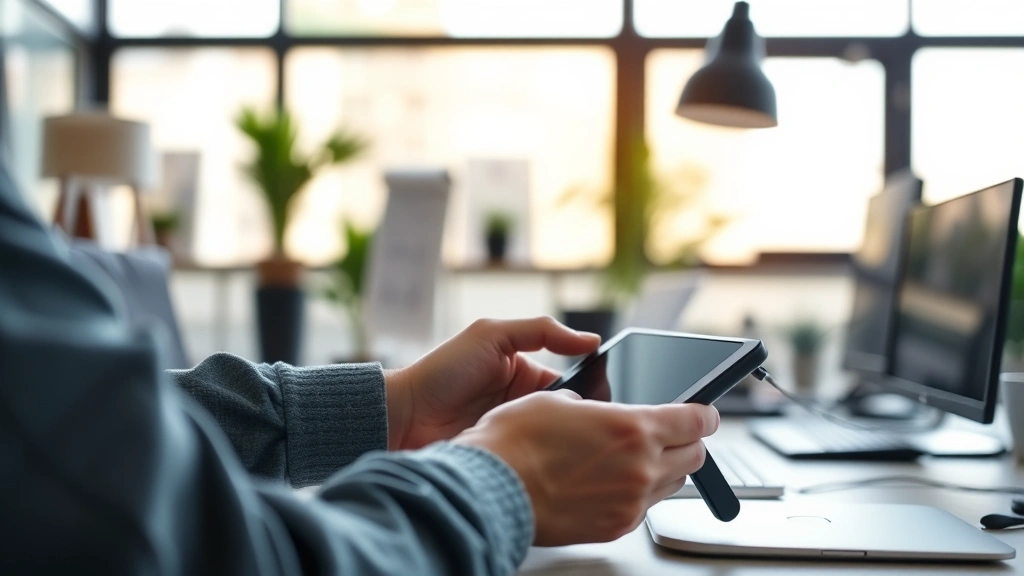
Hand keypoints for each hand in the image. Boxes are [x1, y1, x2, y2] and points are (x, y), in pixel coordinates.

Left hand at [385, 317, 599, 449]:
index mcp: (526, 374)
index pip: (572, 385)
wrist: (403, 416)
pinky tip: (552, 462)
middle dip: (579, 421)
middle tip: (592, 428)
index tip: (604, 401)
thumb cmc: (443, 371)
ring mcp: (515, 433)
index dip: (590, 392)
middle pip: (566, 415)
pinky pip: (533, 460)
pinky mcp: (505, 458)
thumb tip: (590, 340)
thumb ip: (541, 331)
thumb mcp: (492, 335)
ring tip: (575, 446)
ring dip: (562, 442)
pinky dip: (543, 460)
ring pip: (554, 440)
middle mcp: (523, 405)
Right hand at [453, 390, 718, 545]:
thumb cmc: (515, 443)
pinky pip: (643, 508)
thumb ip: (595, 406)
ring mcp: (630, 503)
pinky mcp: (615, 527)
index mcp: (634, 429)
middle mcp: (641, 468)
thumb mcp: (558, 400)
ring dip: (664, 469)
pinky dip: (638, 493)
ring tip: (636, 459)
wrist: (490, 489)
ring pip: (672, 486)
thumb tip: (598, 409)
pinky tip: (613, 483)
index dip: (705, 414)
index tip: (705, 413)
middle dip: (689, 442)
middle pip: (694, 457)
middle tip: (674, 435)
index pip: (696, 421)